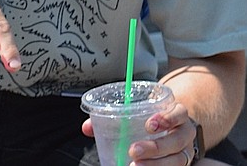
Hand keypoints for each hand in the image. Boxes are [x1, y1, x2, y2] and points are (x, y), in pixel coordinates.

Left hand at [82, 101, 198, 164]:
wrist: (173, 129)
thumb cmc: (150, 119)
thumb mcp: (137, 112)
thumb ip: (112, 116)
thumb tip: (87, 128)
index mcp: (177, 114)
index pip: (179, 113)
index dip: (167, 118)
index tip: (149, 125)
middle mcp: (184, 133)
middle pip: (176, 140)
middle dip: (155, 147)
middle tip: (133, 150)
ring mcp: (184, 151)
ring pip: (177, 160)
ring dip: (156, 164)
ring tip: (135, 165)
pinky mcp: (180, 163)